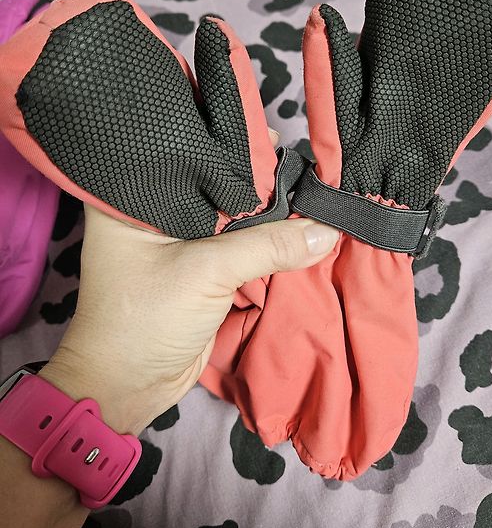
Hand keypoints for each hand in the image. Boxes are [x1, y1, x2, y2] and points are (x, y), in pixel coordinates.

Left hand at [39, 133, 338, 434]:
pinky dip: (264, 244)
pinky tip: (296, 228)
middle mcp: (154, 211)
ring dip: (266, 217)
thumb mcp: (207, 273)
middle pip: (217, 186)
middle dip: (258, 183)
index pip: (192, 157)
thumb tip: (326, 229)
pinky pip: (238, 247)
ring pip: (233, 218)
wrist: (128, 388)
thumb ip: (267, 246)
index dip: (234, 148)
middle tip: (303, 167)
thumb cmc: (145, 321)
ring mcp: (178, 241)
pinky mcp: (198, 268)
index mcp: (134, 196)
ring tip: (309, 192)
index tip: (279, 139)